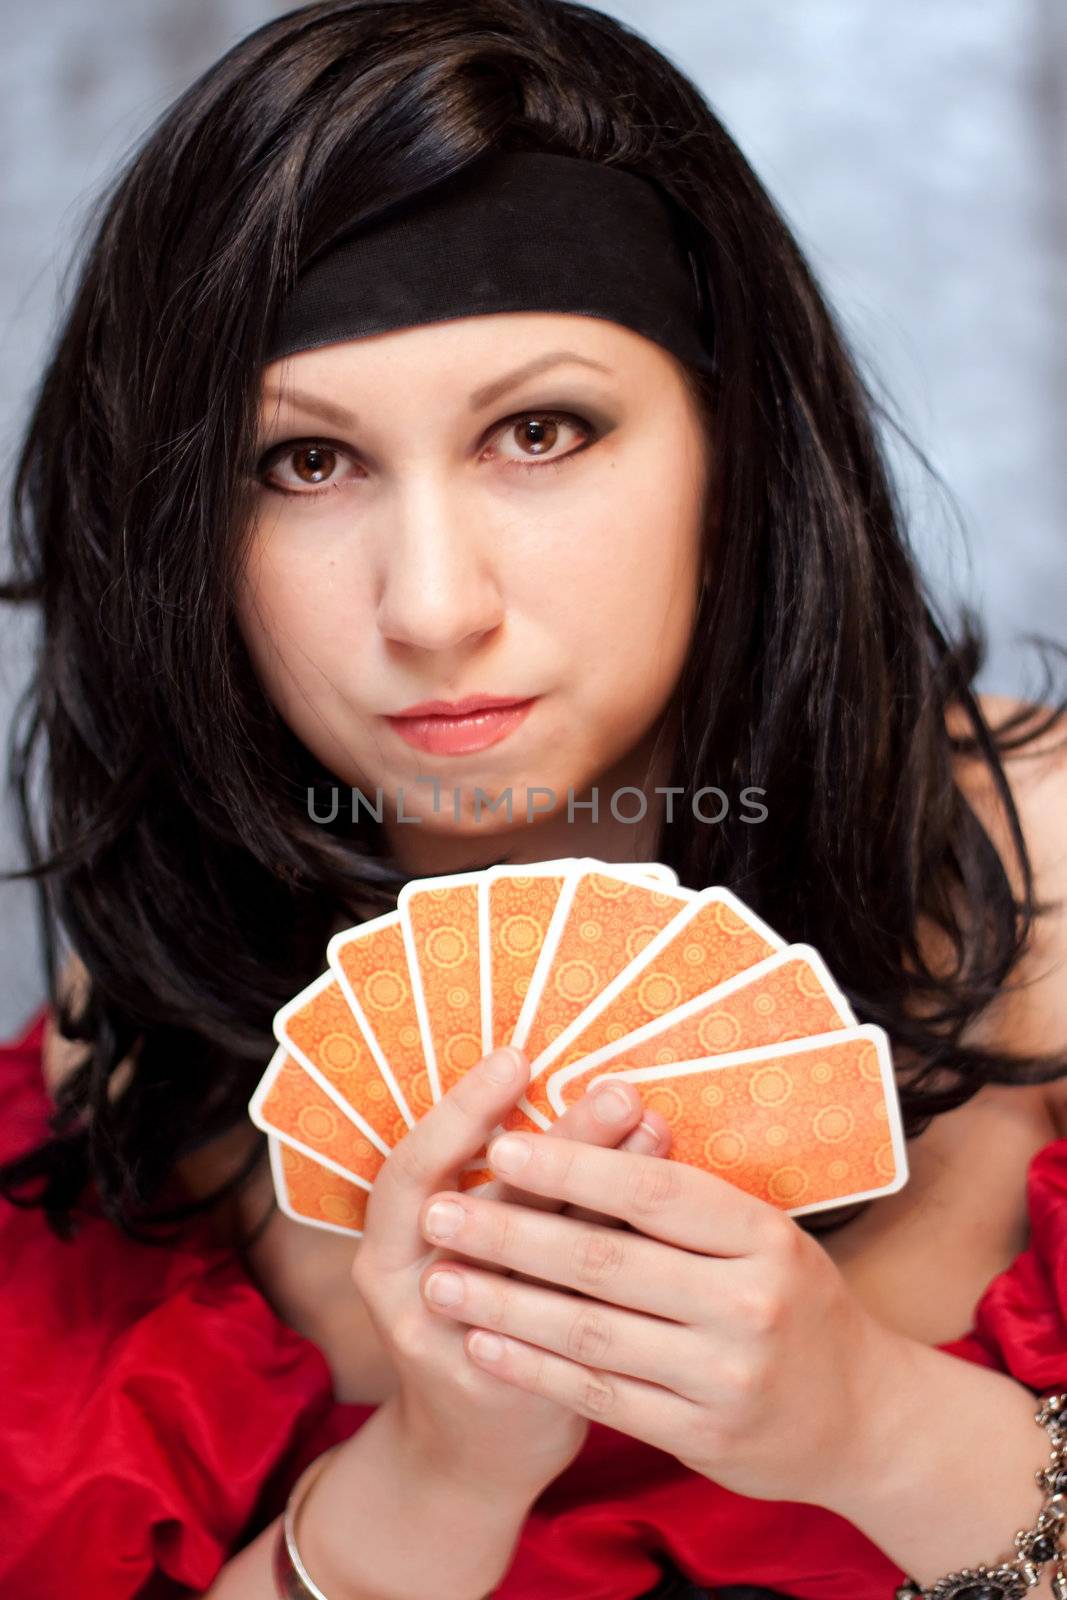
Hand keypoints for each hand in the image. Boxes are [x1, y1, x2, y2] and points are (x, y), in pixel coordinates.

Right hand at [351, 1048, 672, 1500]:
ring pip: (535, 1265)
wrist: (477, 1449)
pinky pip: (571, 1321)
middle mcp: (411, 1294)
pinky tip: (670, 1229)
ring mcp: (461, 1350)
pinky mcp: (515, 1390)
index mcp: (388, 1243)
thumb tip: (612, 1096)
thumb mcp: (473, 1241)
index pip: (414, 1166)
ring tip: (654, 1134)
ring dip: (600, 1196)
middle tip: (620, 1092)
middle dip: (560, 1145)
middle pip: (488, 1207)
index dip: (462, 1112)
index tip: (518, 1057)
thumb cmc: (485, 1311)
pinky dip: (621, 1266)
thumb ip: (524, 1181)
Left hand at [416, 1120, 911, 1505]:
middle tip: (440, 1212)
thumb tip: (594, 1123)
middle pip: (608, 1260)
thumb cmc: (791, 1301)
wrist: (860, 1418)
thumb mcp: (760, 1237)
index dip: (574, 1166)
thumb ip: (682, 1202)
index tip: (501, 1145)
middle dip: (512, 1233)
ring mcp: (726, 1376)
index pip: (654, 1191)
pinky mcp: (701, 1436)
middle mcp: (748, 1302)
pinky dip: (533, 1367)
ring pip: (591, 1331)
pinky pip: (599, 1393)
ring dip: (504, 1303)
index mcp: (763, 1235)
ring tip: (440, 1278)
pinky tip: (483, 1343)